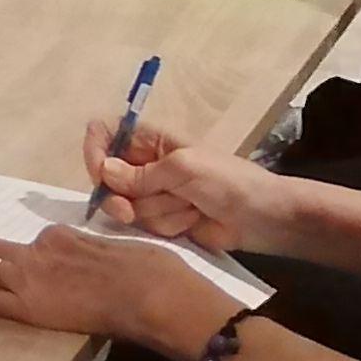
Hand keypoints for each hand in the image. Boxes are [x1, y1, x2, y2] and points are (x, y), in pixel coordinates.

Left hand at [0, 223, 214, 355]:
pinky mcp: (27, 305)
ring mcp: (28, 277)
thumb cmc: (148, 270)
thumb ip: (95, 253)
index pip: (32, 242)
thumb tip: (98, 262)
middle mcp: (37, 250)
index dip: (25, 253)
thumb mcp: (117, 248)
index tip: (24, 261)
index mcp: (61, 235)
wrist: (147, 291)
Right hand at [83, 120, 262, 251]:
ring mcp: (154, 194)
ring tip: (189, 209)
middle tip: (133, 211)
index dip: (95, 154)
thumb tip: (103, 172)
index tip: (102, 178)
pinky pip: (143, 226)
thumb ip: (140, 173)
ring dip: (156, 213)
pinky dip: (166, 227)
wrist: (265, 218)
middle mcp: (146, 164)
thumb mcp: (184, 168)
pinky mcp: (162, 220)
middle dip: (123, 198)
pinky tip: (190, 224)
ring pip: (126, 207)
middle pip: (107, 179)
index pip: (104, 133)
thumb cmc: (230, 182)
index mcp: (151, 139)